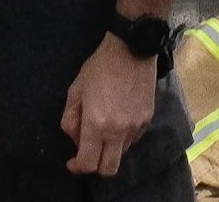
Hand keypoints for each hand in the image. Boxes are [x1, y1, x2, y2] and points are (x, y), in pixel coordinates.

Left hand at [61, 37, 160, 176]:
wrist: (132, 49)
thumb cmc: (99, 67)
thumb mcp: (75, 90)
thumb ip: (70, 119)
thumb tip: (76, 139)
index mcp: (97, 124)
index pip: (88, 163)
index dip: (77, 167)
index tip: (72, 161)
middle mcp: (118, 131)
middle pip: (108, 168)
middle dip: (96, 166)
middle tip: (88, 152)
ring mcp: (136, 127)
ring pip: (122, 153)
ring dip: (110, 149)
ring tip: (104, 128)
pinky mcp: (148, 119)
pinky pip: (133, 139)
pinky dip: (123, 137)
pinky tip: (119, 120)